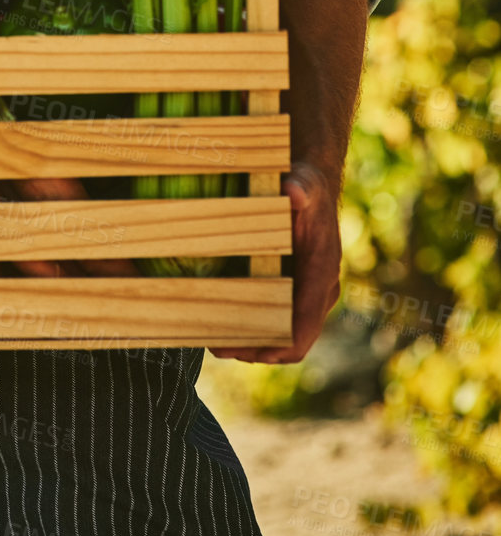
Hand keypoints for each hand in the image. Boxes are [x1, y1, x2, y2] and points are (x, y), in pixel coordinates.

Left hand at [209, 160, 340, 363]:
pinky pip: (274, 317)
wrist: (312, 187)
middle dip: (256, 348)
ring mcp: (305, 294)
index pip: (305, 327)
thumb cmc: (308, 187)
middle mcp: (317, 292)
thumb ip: (301, 189)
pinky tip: (222, 320)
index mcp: (322, 275)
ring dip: (250, 341)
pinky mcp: (292, 290)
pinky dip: (251, 324)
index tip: (251, 353)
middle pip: (290, 339)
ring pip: (280, 333)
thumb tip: (294, 192)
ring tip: (213, 339)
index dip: (281, 346)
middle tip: (218, 347)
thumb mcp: (305, 182)